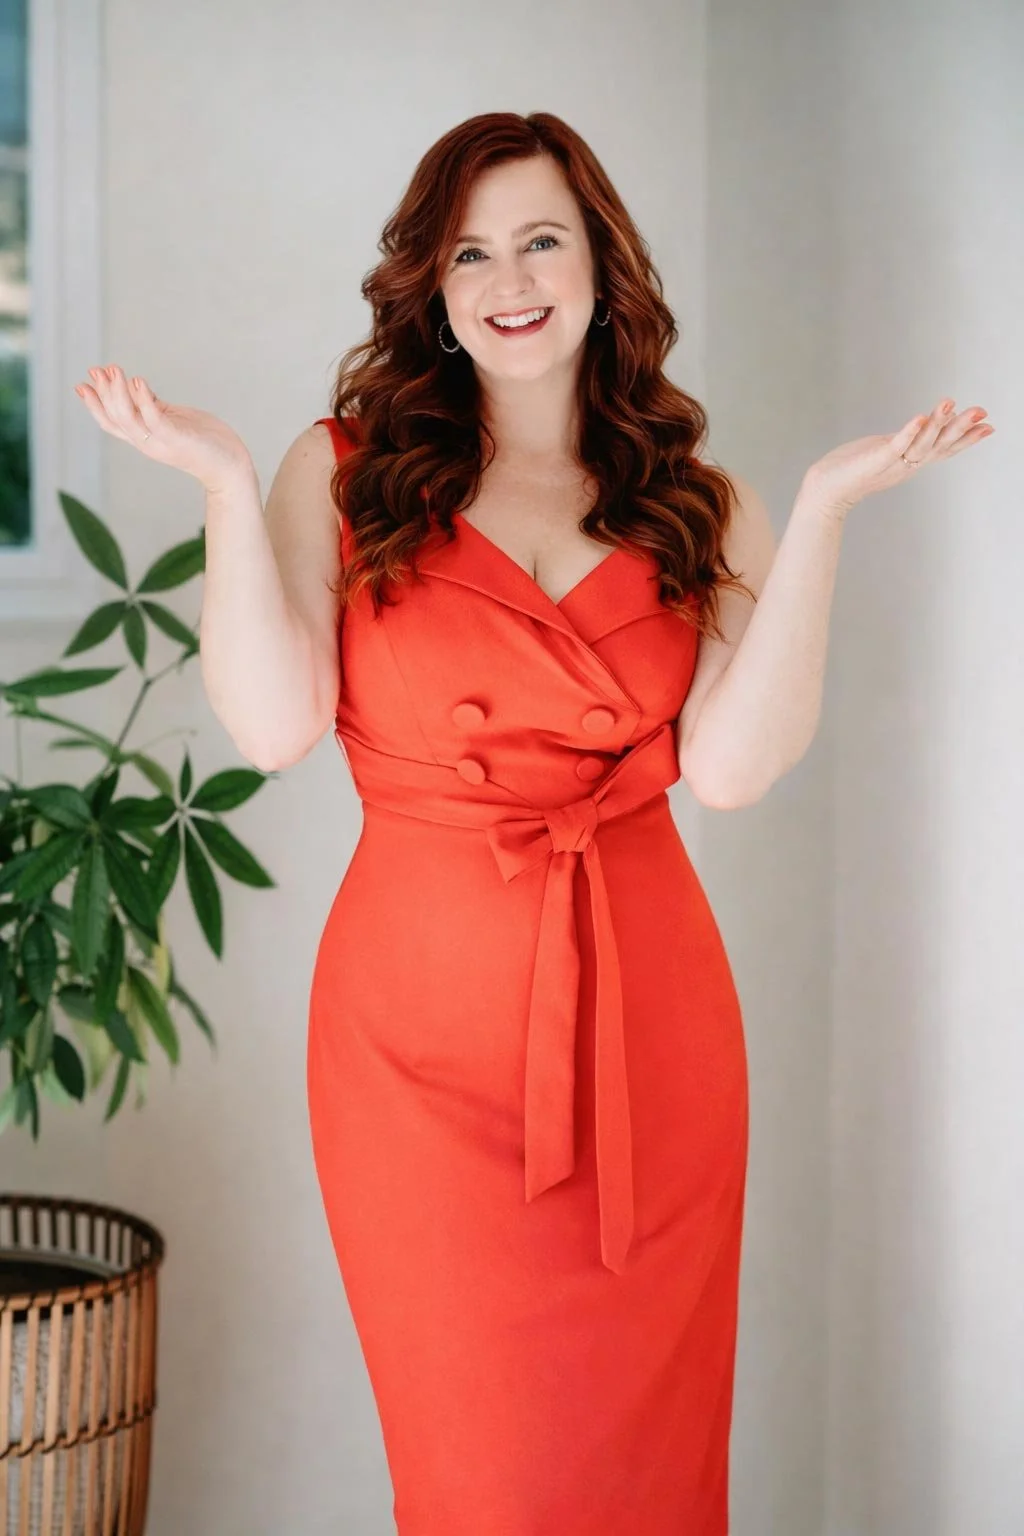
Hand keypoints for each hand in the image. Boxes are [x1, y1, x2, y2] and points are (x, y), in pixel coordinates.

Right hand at [74, 364, 254, 493]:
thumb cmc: (205, 441)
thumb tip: (134, 387)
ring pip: (128, 418)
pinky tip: (138, 381)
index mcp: (144, 438)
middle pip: (114, 418)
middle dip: (102, 393)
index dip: (94, 404)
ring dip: (117, 392)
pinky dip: (144, 399)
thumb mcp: (173, 419)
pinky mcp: (176, 438)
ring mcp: (160, 442)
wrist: (230, 466)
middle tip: (97, 369)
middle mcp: (147, 443)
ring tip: (114, 370)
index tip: (81, 384)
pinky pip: (154, 419)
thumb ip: (153, 407)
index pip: (111, 422)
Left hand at [801, 397, 994, 515]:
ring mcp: (892, 463)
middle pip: (940, 446)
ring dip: (938, 424)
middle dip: (962, 429)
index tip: (989, 425)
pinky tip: (919, 417)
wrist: (824, 491)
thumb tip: (928, 423)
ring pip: (923, 444)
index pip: (944, 449)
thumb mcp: (886, 451)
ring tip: (951, 404)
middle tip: (982, 413)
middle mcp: (906, 465)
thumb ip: (907, 441)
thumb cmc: (851, 469)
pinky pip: (896, 445)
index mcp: (911, 462)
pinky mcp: (876, 460)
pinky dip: (908, 432)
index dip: (967, 438)